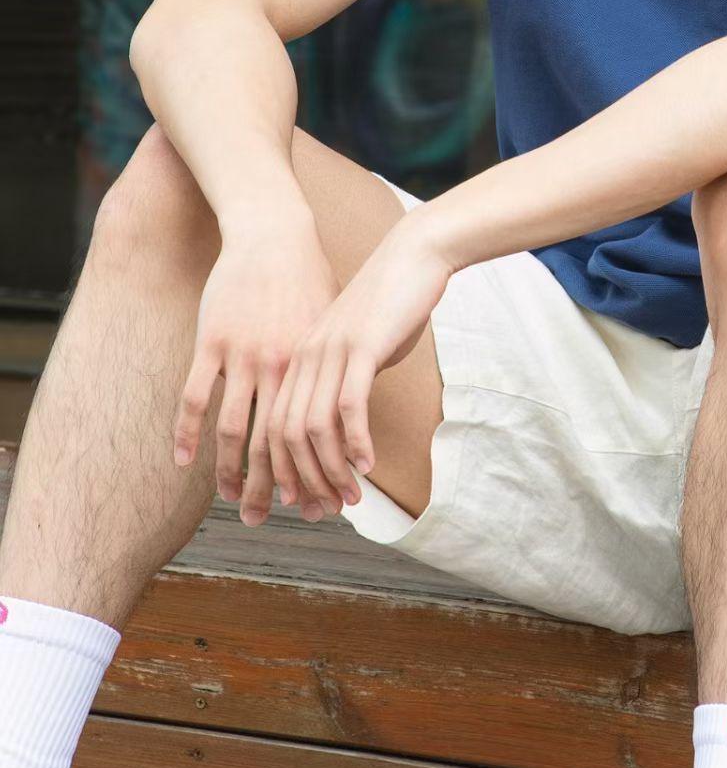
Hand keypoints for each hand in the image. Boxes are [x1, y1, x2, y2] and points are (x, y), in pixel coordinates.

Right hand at [174, 217, 340, 521]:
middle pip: (275, 443)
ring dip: (230, 471)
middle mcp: (280, 367)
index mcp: (313, 366)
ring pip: (234, 429)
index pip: (313, 437)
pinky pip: (196, 396)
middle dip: (272, 488)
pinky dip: (188, 432)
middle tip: (265, 521)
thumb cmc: (308, 278)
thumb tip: (352, 401)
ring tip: (229, 500)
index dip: (313, 475)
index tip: (314, 507)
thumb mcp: (333, 324)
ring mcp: (243, 355)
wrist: (274, 233)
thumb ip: (337, 365)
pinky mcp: (212, 341)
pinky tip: (185, 461)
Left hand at [265, 209, 452, 518]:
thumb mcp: (357, 345)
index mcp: (297, 358)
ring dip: (329, 471)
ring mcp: (329, 352)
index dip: (281, 471)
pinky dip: (354, 442)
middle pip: (284, 434)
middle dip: (299, 482)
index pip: (274, 426)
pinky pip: (349, 405)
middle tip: (320, 514)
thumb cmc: (390, 302)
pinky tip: (366, 465)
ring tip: (348, 499)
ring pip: (313, 426)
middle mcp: (304, 357)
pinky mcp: (360, 346)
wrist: (412, 254)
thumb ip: (343, 379)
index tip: (298, 503)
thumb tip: (346, 420)